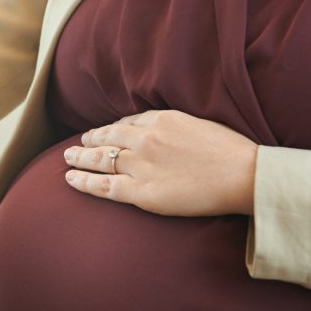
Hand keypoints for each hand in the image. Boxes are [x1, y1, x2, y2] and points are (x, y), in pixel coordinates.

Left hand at [62, 110, 257, 216]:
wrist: (243, 175)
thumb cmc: (232, 152)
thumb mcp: (200, 124)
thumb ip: (177, 126)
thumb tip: (164, 130)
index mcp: (162, 119)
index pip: (128, 122)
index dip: (113, 129)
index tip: (106, 133)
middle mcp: (145, 138)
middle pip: (108, 137)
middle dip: (90, 140)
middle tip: (77, 143)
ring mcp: (141, 164)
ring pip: (100, 159)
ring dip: (80, 157)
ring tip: (67, 158)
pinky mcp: (141, 192)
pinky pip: (103, 185)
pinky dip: (83, 181)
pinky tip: (70, 179)